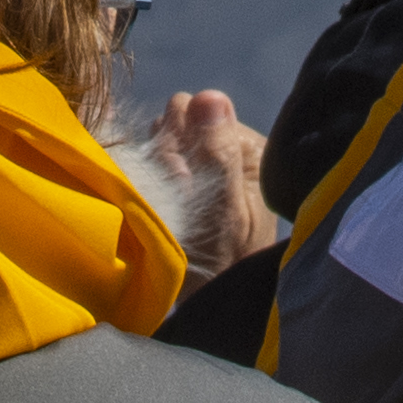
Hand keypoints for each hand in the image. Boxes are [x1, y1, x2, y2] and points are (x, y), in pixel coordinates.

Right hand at [152, 86, 275, 268]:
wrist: (212, 305)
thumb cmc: (225, 264)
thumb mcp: (225, 212)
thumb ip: (218, 154)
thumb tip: (209, 97)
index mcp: (249, 147)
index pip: (200, 109)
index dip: (181, 141)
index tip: (180, 181)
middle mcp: (229, 148)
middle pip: (179, 118)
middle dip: (169, 152)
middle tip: (176, 194)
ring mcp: (206, 162)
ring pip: (164, 136)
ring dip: (158, 165)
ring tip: (171, 204)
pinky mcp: (186, 179)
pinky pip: (156, 156)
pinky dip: (152, 175)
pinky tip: (162, 202)